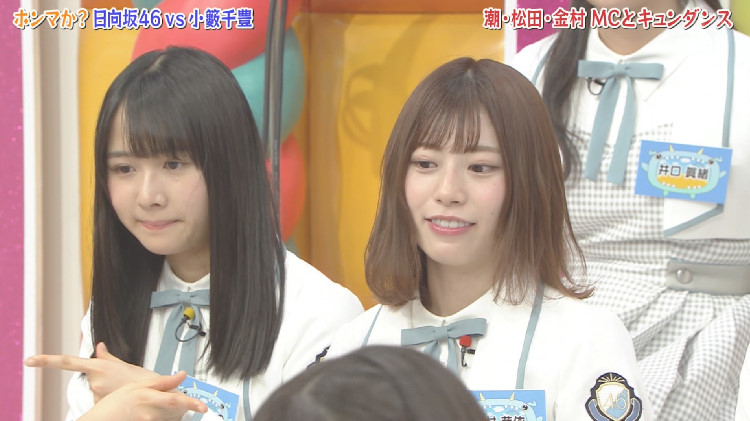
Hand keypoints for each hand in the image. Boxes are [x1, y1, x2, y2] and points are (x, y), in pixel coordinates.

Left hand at [25, 342, 157, 400]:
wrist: (155, 392)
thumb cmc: (140, 378)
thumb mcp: (125, 365)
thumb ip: (107, 357)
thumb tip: (99, 346)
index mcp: (99, 365)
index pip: (67, 362)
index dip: (47, 361)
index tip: (30, 361)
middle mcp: (94, 379)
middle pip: (91, 379)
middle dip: (102, 380)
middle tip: (119, 381)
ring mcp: (96, 392)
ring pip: (95, 391)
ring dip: (106, 391)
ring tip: (122, 388)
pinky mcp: (100, 403)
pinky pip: (99, 401)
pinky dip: (108, 399)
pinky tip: (120, 395)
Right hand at [78, 371, 206, 420]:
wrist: (99, 420)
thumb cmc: (116, 403)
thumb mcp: (138, 386)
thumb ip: (163, 381)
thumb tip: (182, 375)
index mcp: (148, 397)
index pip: (175, 400)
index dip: (191, 404)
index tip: (203, 407)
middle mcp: (150, 413)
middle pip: (175, 411)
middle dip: (183, 408)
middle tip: (183, 404)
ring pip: (170, 418)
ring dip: (172, 413)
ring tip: (154, 407)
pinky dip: (163, 418)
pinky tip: (154, 414)